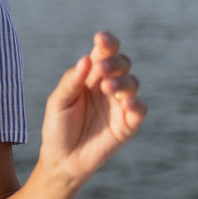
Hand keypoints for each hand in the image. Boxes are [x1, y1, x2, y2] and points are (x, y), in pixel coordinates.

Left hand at [39, 31, 146, 186]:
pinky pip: (139, 110)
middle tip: (101, 70)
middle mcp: (108, 86)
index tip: (100, 39)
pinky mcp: (127, 124)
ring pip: (133, 84)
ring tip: (107, 88)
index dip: (107, 43)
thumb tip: (86, 58)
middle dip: (114, 62)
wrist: (62, 160)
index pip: (104, 53)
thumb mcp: (58, 102)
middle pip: (122, 64)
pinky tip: (125, 104)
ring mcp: (119, 105)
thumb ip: (71, 80)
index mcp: (91, 76)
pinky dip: (135, 105)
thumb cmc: (57, 127)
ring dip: (122, 82)